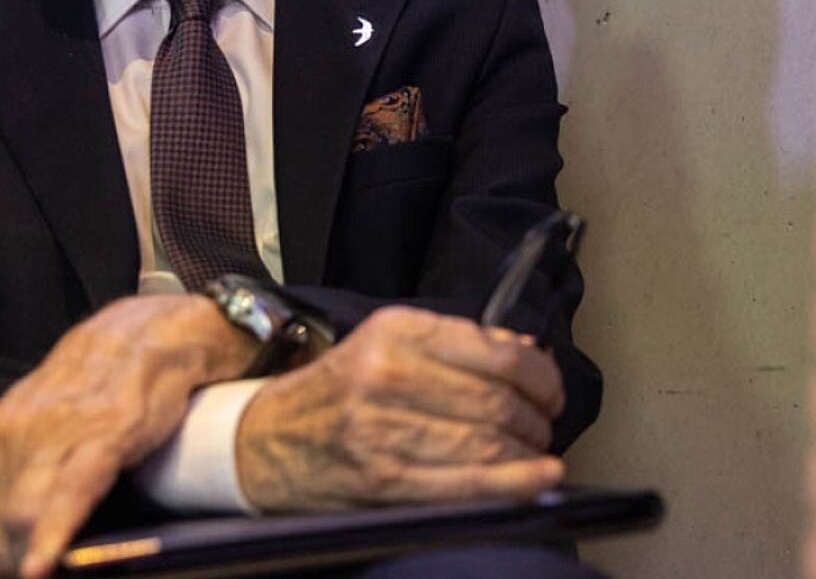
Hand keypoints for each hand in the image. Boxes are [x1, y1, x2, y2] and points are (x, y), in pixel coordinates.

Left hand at [0, 294, 254, 578]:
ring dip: (29, 561)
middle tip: (34, 577)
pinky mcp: (103, 434)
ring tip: (49, 575)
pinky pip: (69, 493)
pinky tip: (43, 566)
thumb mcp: (37, 432)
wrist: (149, 334)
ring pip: (21, 521)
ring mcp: (54, 434)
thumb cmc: (94, 390)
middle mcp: (8, 437)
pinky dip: (54, 534)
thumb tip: (2, 546)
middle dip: (9, 567)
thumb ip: (17, 482)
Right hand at [235, 305, 565, 509]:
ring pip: (486, 443)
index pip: (497, 353)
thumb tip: (529, 356)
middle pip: (498, 401)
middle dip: (537, 419)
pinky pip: (465, 485)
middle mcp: (388, 374)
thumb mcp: (390, 345)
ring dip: (527, 453)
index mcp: (397, 330)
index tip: (551, 390)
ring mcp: (382, 429)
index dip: (542, 376)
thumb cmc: (338, 390)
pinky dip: (512, 485)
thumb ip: (458, 345)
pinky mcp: (381, 479)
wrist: (264, 440)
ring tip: (537, 455)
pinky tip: (536, 482)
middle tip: (545, 426)